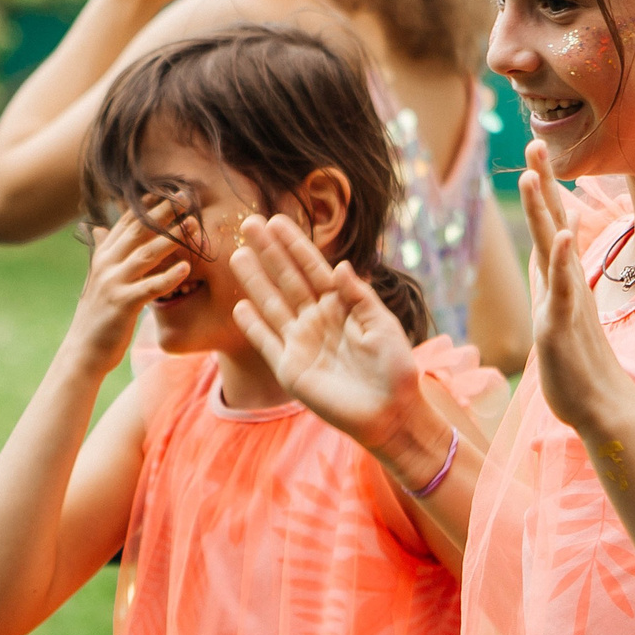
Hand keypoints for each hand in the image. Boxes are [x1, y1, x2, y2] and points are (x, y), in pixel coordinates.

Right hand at [64, 206, 190, 375]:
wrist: (83, 350)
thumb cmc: (96, 315)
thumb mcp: (97, 279)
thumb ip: (102, 251)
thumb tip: (98, 228)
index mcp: (103, 256)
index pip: (127, 223)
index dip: (148, 205)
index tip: (169, 189)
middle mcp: (106, 264)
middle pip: (138, 231)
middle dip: (163, 212)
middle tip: (186, 197)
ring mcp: (113, 283)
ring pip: (146, 254)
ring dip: (171, 238)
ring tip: (193, 224)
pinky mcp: (122, 304)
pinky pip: (149, 287)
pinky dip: (168, 277)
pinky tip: (186, 268)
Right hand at [229, 218, 424, 452]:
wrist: (391, 414)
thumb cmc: (395, 369)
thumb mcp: (383, 327)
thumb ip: (359, 297)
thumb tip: (341, 265)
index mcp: (342, 306)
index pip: (313, 268)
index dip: (295, 245)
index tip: (277, 220)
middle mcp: (318, 320)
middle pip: (288, 280)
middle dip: (269, 252)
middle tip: (249, 224)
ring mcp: (302, 343)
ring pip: (273, 305)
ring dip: (255, 281)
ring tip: (238, 255)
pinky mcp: (291, 369)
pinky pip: (267, 343)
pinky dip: (253, 326)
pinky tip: (239, 306)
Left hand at [521, 143, 634, 438]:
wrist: (600, 407)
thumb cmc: (579, 366)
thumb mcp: (560, 314)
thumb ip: (556, 281)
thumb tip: (555, 249)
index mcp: (562, 281)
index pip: (550, 226)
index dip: (543, 192)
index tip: (536, 155)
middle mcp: (567, 284)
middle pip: (553, 224)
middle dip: (543, 183)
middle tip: (535, 142)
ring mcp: (566, 302)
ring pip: (553, 248)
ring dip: (544, 211)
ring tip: (535, 174)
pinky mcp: (562, 325)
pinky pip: (562, 288)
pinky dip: (561, 261)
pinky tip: (559, 235)